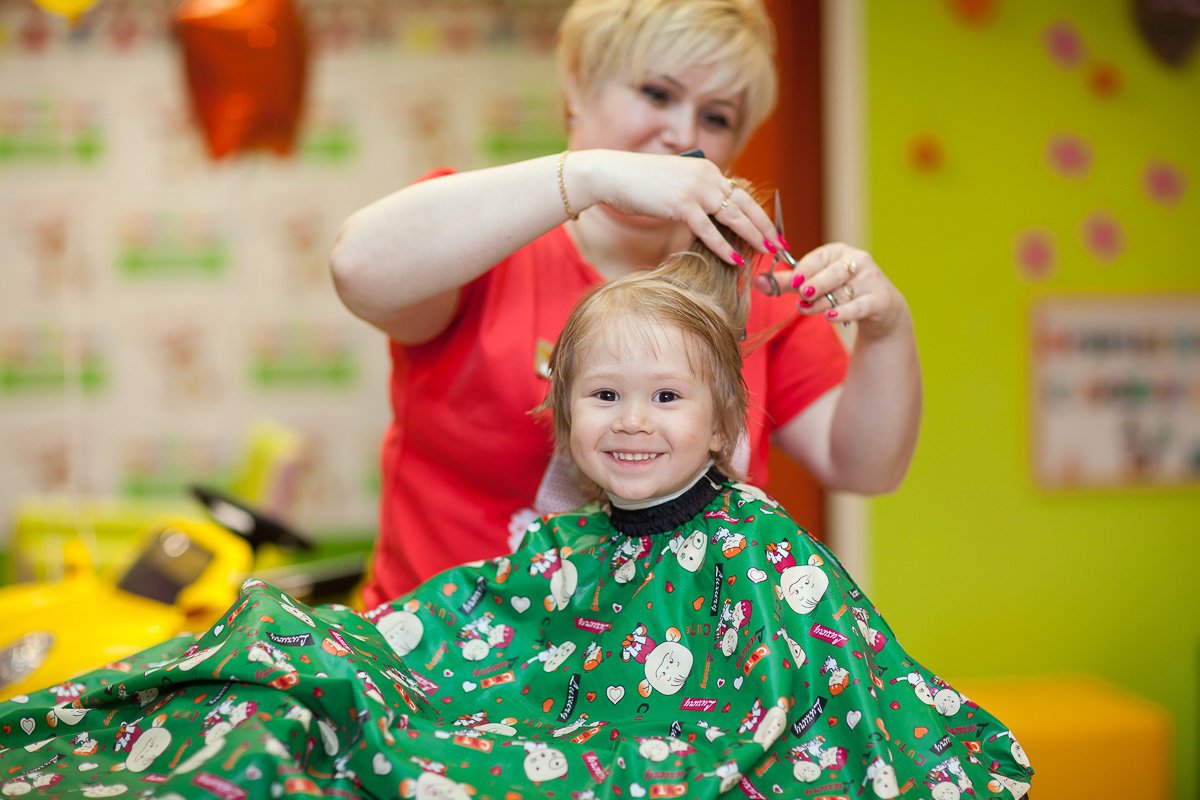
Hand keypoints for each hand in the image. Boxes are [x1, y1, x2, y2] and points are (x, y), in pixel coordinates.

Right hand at [574, 149, 778, 264]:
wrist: (611, 175)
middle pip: (745, 205)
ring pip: (733, 217)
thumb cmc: (637, 183)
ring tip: (767, 252)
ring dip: (753, 237)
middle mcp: (707, 176)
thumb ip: (693, 195)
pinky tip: (736, 259)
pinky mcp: (682, 204)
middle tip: (780, 245)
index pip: (739, 194)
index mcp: (707, 169)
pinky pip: (709, 230)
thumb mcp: (673, 184)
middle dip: (765, 226)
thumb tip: (706, 215)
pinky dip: (724, 246)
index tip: (770, 230)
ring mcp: (695, 189)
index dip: (758, 214)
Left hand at [752, 243, 908, 337]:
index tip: (793, 281)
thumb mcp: (813, 283)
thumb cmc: (839, 290)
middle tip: (802, 293)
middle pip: (833, 273)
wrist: (879, 307)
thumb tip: (757, 280)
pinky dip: (844, 312)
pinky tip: (830, 316)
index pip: (820, 257)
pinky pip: (859, 306)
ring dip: (822, 302)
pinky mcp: (880, 299)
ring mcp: (870, 280)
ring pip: (841, 293)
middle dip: (815, 284)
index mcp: (838, 252)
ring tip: (806, 308)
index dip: (806, 269)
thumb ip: (787, 283)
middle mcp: (857, 261)